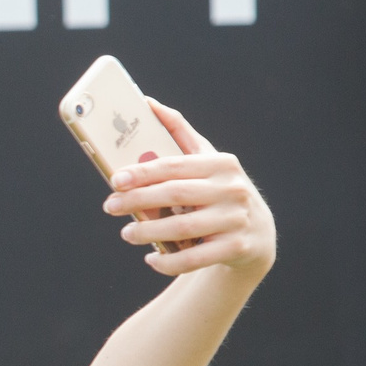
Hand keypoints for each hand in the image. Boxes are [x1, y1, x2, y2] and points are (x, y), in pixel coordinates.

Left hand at [103, 101, 276, 280]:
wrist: (256, 235)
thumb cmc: (219, 191)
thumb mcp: (206, 161)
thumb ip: (179, 133)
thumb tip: (147, 103)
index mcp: (222, 164)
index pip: (175, 165)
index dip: (142, 173)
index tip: (115, 179)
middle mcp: (232, 189)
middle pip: (175, 194)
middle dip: (138, 201)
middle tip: (110, 206)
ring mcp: (236, 219)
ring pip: (182, 227)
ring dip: (148, 232)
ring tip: (126, 233)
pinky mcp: (235, 248)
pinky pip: (193, 258)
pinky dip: (167, 262)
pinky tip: (150, 260)